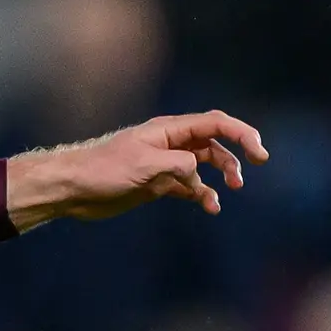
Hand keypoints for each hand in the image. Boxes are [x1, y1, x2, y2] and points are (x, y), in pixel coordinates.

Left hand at [4, 112, 268, 228]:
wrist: (72, 189)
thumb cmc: (104, 170)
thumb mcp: (145, 164)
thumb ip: (179, 164)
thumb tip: (198, 174)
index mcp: (169, 130)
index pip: (215, 124)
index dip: (242, 134)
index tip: (258, 153)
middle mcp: (171, 143)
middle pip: (214, 143)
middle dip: (235, 156)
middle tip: (248, 174)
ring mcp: (165, 163)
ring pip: (204, 165)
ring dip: (220, 177)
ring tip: (230, 192)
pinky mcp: (157, 184)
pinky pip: (189, 186)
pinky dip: (202, 194)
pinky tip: (210, 206)